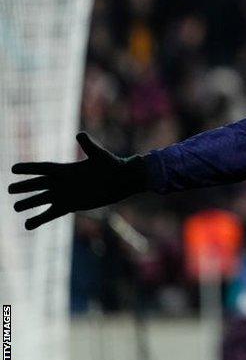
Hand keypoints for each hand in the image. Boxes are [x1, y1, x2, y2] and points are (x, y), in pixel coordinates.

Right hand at [8, 132, 148, 229]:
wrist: (121, 181)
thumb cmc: (112, 165)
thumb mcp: (99, 156)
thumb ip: (89, 146)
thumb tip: (80, 135)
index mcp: (66, 169)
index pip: (43, 168)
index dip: (28, 169)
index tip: (13, 169)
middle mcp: (62, 182)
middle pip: (38, 184)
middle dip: (24, 187)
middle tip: (9, 189)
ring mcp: (64, 195)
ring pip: (41, 200)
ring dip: (29, 204)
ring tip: (15, 207)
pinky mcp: (69, 206)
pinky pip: (50, 214)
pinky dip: (40, 219)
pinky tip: (28, 225)